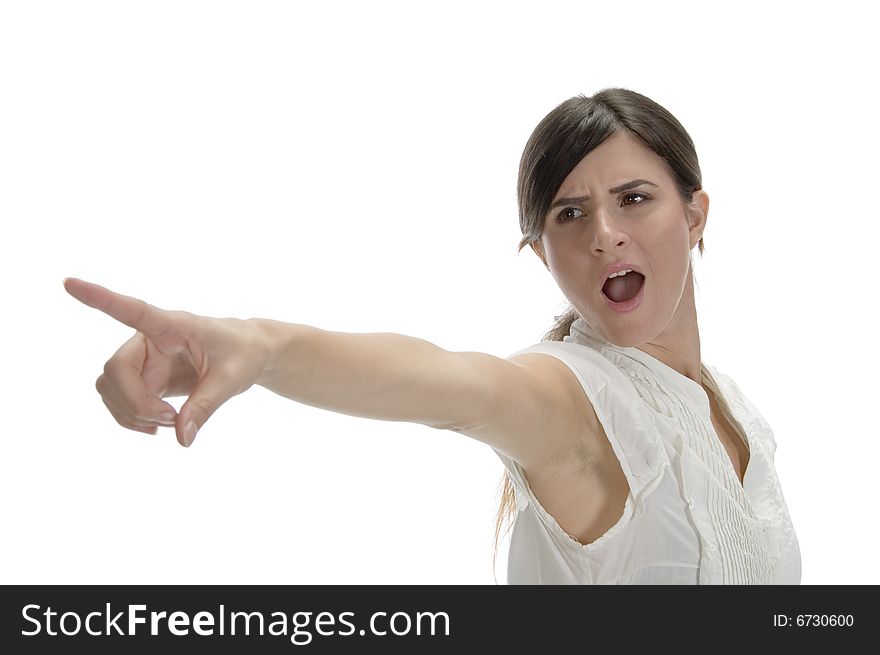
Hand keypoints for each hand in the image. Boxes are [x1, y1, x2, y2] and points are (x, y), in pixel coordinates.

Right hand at [63, 278, 269, 446]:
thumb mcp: (232, 379)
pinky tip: (158, 426)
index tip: (69, 283)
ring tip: (171, 423)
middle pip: (115, 371)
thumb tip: (181, 438)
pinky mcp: (144, 379)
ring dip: (132, 414)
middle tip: (170, 421)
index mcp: (172, 326)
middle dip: (135, 403)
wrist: (248, 355)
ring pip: (111, 389)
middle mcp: (149, 339)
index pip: (132, 310)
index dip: (100, 299)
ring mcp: (143, 360)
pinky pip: (120, 402)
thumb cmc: (243, 354)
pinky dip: (133, 419)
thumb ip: (206, 406)